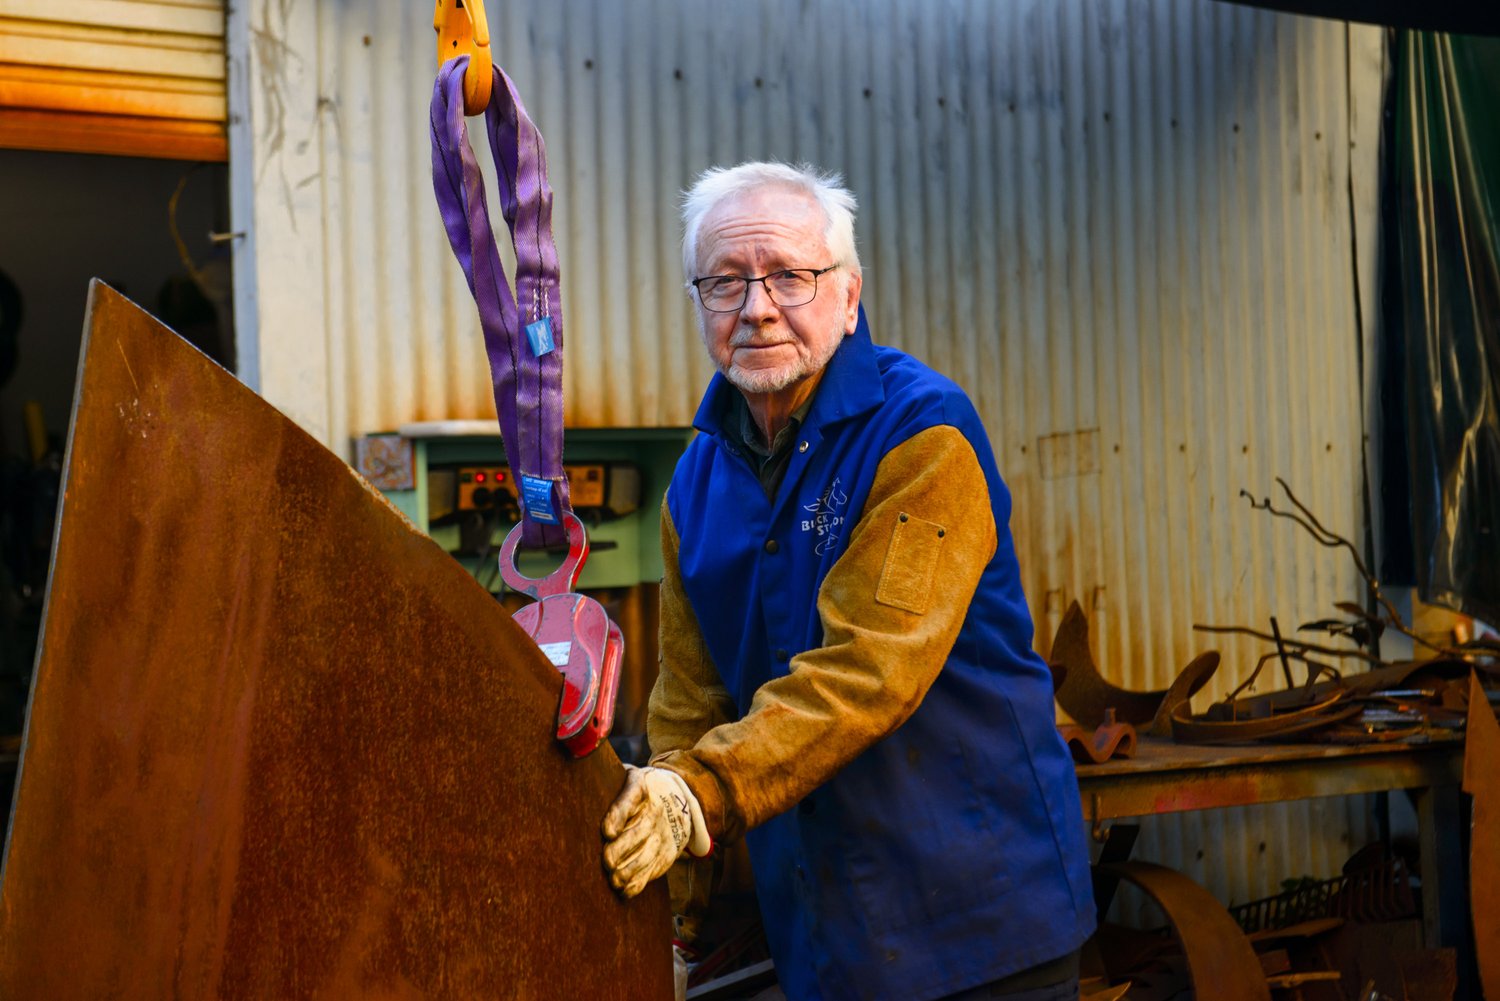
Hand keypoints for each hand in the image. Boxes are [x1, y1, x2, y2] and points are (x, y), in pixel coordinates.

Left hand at [602, 765, 710, 897]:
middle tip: (607, 860)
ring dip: (629, 870)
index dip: (619, 815)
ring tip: (614, 880)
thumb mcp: (624, 776)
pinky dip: (638, 883)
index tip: (607, 831)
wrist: (676, 797)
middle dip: (623, 848)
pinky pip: (652, 870)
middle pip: (639, 831)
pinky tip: (624, 890)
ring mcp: (662, 833)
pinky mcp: (665, 853)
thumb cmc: (634, 790)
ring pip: (646, 854)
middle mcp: (655, 810)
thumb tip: (569, 774)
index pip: (630, 798)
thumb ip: (603, 780)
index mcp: (639, 786)